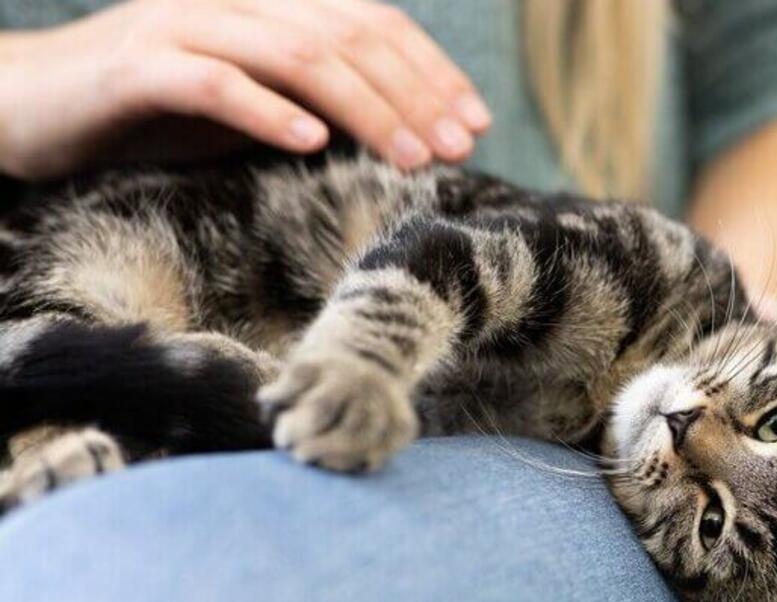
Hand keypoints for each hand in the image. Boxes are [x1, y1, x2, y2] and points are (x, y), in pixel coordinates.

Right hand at [0, 0, 490, 179]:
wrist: (28, 106)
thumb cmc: (149, 115)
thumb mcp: (249, 109)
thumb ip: (314, 107)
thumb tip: (406, 139)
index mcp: (267, 7)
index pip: (369, 22)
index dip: (430, 69)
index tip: (475, 124)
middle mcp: (232, 3)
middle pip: (345, 34)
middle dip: (413, 92)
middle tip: (456, 148)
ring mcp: (183, 28)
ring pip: (294, 52)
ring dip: (362, 106)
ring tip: (408, 155)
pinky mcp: (137, 67)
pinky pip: (213, 82)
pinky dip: (268, 111)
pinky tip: (314, 144)